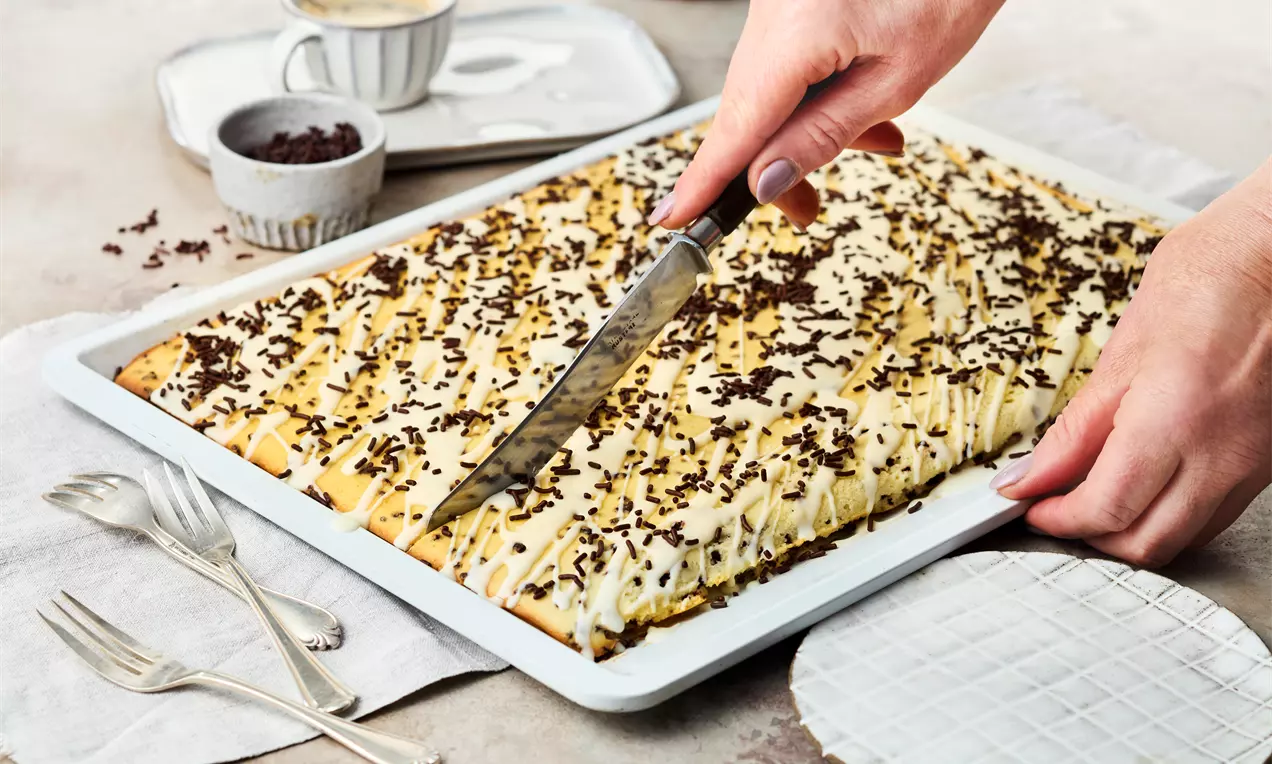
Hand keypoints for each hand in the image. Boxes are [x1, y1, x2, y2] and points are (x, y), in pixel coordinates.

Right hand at [649, 0, 1004, 229]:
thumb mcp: (897, 80)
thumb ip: (824, 135)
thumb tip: (766, 183)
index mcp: (796, 30)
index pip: (737, 125)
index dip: (706, 179)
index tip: (674, 218)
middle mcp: (770, 12)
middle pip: (748, 111)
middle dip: (774, 165)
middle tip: (807, 210)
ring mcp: (775, 4)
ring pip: (767, 90)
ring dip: (805, 128)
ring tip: (874, 140)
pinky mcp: (788, 2)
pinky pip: (784, 62)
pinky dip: (814, 94)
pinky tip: (862, 105)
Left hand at [992, 159, 1271, 566]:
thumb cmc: (1209, 283)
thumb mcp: (1121, 354)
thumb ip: (1075, 430)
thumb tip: (1032, 475)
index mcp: (1174, 423)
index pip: (1106, 510)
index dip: (1057, 520)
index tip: (1029, 506)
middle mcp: (1221, 456)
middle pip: (1146, 543)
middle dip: (1091, 536)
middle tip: (1055, 508)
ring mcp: (1251, 465)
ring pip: (1182, 538)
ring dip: (1131, 530)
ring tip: (1094, 495)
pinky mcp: (1265, 462)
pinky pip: (1212, 515)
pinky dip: (1170, 514)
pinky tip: (1145, 484)